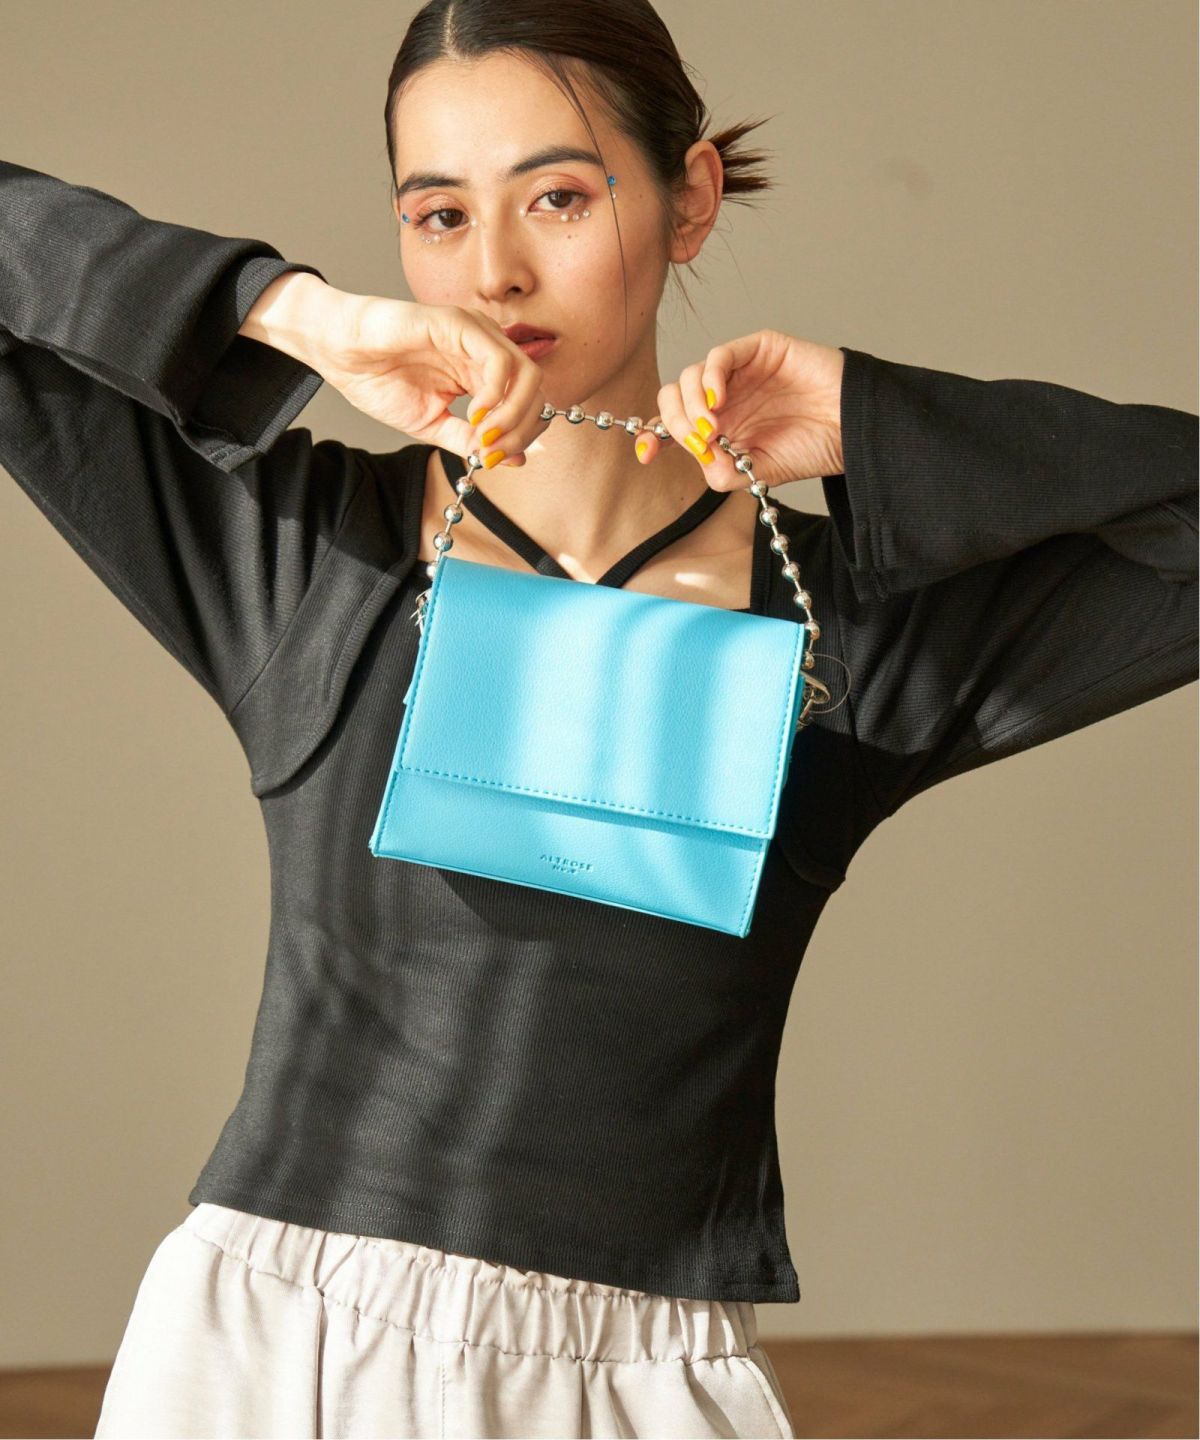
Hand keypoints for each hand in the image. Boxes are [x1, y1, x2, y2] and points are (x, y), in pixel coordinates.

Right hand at [310, 292, 549, 467]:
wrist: (340, 355)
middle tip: (492, 452)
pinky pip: (499, 360)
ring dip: (512, 415)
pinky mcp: (460, 323)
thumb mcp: (432, 424)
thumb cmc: (379, 380)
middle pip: (536, 389)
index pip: (528, 401)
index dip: (521, 436)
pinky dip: (495, 394)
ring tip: (483, 435)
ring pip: (526, 374)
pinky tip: (474, 413)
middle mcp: (486, 348)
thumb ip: (469, 440)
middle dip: (521, 430)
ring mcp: (476, 332)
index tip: (495, 459)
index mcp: (482, 371)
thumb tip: (513, 459)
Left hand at [634, 331, 844, 489]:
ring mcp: (739, 373)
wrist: (852, 429)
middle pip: (674, 397)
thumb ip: (723, 470)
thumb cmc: (812, 449)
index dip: (653, 436)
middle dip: (676, 422)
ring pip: (690, 376)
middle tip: (698, 441)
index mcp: (721, 427)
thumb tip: (697, 455)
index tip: (646, 456)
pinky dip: (710, 378)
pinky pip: (719, 356)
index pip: (673, 424)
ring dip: (692, 405)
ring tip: (713, 428)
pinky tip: (718, 401)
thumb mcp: (758, 472)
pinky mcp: (758, 350)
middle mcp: (724, 398)